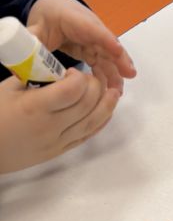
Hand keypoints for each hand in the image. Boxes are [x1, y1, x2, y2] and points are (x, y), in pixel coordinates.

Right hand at [0, 69, 119, 172]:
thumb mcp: (8, 89)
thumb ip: (35, 77)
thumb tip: (59, 69)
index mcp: (34, 108)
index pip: (73, 90)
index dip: (79, 77)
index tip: (72, 71)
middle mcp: (49, 127)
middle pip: (87, 104)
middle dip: (96, 86)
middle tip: (91, 78)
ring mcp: (57, 142)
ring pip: (93, 121)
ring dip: (108, 104)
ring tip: (114, 90)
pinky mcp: (60, 152)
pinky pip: (88, 135)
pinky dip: (101, 121)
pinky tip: (107, 110)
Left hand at [27, 0, 135, 91]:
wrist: (55, 8)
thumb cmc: (47, 16)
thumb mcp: (36, 26)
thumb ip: (33, 38)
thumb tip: (29, 52)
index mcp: (74, 18)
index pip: (93, 29)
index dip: (105, 39)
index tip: (117, 50)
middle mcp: (90, 28)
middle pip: (106, 44)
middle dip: (119, 58)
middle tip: (129, 73)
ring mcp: (93, 39)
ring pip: (108, 55)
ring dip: (116, 71)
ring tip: (120, 89)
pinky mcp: (93, 49)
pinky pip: (103, 61)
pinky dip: (109, 73)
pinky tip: (113, 87)